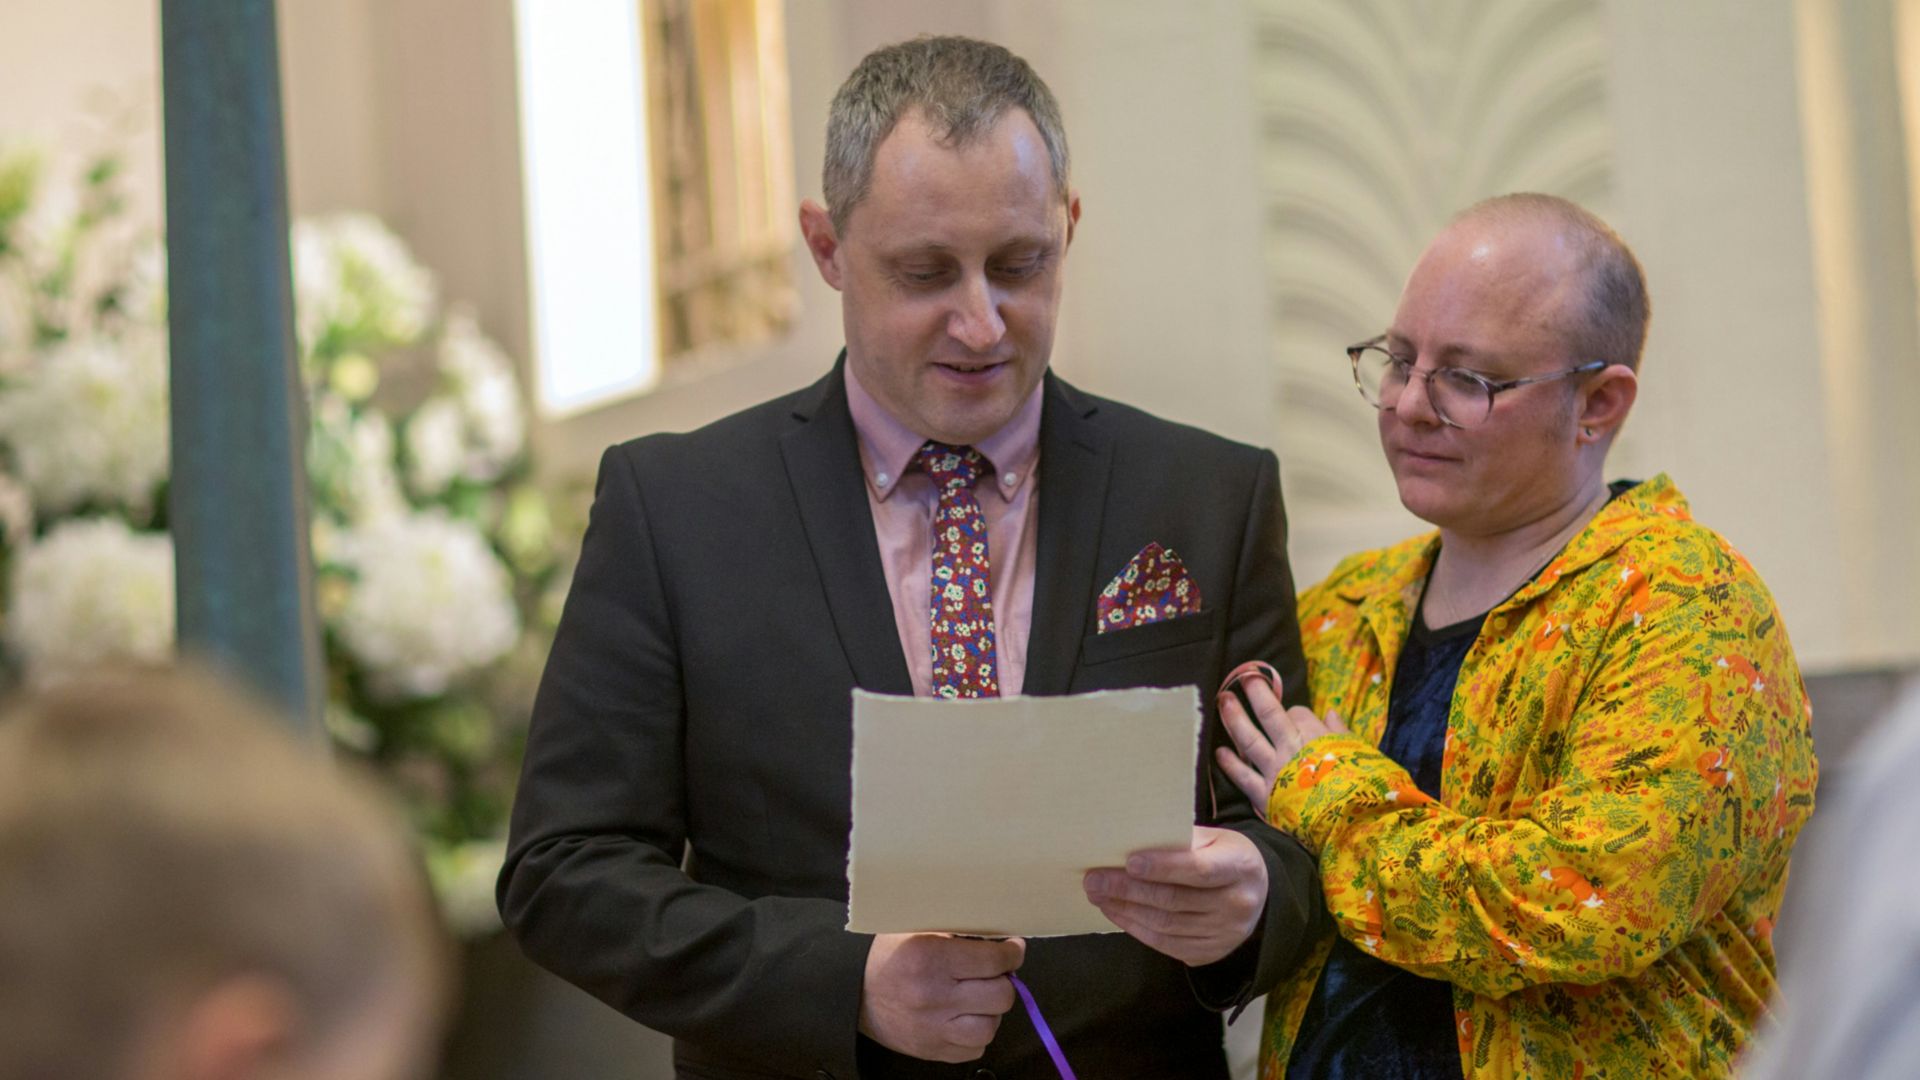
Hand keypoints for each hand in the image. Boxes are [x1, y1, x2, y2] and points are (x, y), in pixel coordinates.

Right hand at [858, 933, 1025, 1061]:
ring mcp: (931, 1027)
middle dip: (1003, 981)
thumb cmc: (890, 954)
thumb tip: (999, 933)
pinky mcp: (930, 1050)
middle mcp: (932, 994)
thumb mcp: (917, 925)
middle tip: (994, 973)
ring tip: (981, 997)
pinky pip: (974, 1050)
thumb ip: (956, 926)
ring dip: (992, 1011)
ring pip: (990, 1027)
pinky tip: (966, 1017)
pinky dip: (976, 1034)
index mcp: (929, 956)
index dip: (1012, 953)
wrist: (853, 991)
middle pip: (1000, 996)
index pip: (994, 960)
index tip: (1012, 949)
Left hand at [1082, 826, 1266, 965]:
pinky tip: (1116, 911)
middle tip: (1094, 879)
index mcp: (1240, 866)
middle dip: (1128, 889)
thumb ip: (1178, 840)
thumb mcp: (1213, 838)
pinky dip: (1136, 928)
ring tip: (1097, 894)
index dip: (1163, 867)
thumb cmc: (1224, 856)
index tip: (1129, 862)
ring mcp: (1225, 933)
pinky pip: (1166, 945)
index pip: (1199, 869)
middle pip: (1175, 900)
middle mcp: (1237, 903)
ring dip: (1125, 909)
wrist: (1256, 893)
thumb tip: (1128, 841)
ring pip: (1166, 925)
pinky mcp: (1210, 953)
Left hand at [1214, 665, 1346, 817]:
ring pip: (1249, 739)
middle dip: (1255, 692)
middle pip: (1268, 714)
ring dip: (1234, 719)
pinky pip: (1242, 776)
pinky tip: (1218, 753)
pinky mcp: (1265, 797)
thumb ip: (1341, 733)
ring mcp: (1275, 772)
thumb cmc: (1362, 788)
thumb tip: (1330, 712)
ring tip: (1221, 701)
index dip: (1294, 711)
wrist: (1354, 825)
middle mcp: (1292, 749)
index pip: (1298, 713)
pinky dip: (1229, 764)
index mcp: (1316, 737)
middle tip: (1241, 676)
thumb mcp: (1359, 754)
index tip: (1293, 715)